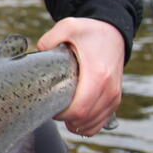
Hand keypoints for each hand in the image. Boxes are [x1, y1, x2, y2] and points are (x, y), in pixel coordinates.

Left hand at [37, 17, 124, 136]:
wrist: (114, 32)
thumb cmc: (90, 31)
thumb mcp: (68, 27)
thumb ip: (49, 39)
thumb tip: (36, 53)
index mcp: (97, 75)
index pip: (79, 110)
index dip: (61, 114)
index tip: (50, 105)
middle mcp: (109, 89)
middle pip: (84, 120)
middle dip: (64, 119)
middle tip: (52, 107)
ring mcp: (114, 96)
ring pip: (92, 125)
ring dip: (74, 123)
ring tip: (62, 110)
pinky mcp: (115, 100)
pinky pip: (100, 123)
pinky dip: (86, 124)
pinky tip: (74, 115)